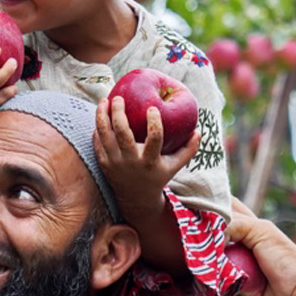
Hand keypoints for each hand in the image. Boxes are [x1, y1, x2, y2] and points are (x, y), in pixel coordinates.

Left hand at [94, 94, 200, 212]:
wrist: (136, 198)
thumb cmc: (158, 175)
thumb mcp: (175, 166)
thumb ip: (188, 149)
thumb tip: (198, 130)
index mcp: (150, 161)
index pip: (154, 139)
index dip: (154, 122)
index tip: (152, 108)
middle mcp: (130, 161)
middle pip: (122, 133)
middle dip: (118, 112)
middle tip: (119, 98)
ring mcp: (114, 163)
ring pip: (104, 134)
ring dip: (102, 115)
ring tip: (104, 100)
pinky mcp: (103, 163)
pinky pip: (97, 142)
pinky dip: (98, 128)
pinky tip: (101, 116)